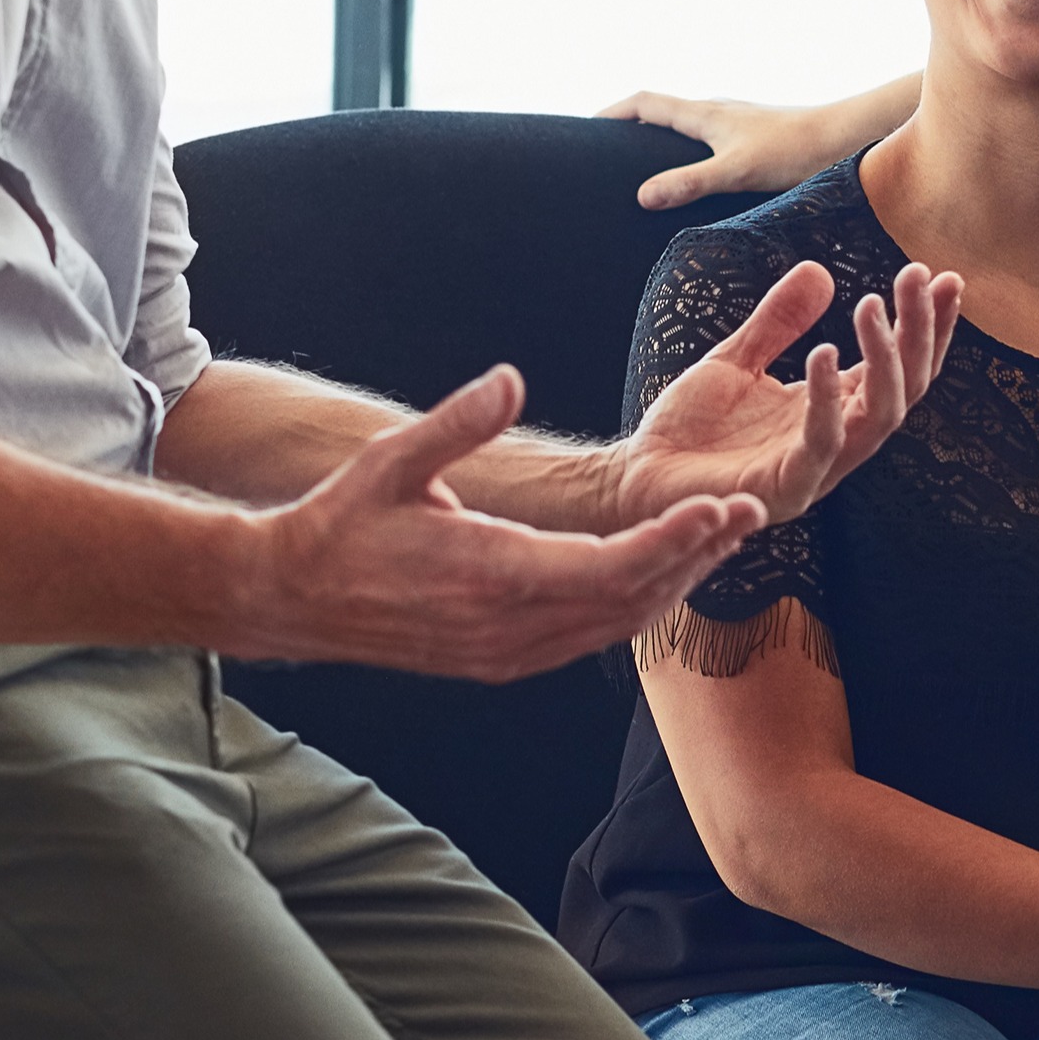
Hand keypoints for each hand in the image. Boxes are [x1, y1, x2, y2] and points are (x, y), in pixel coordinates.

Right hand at [231, 369, 762, 678]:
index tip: (722, 508)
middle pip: (629, 600)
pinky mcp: (501, 662)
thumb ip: (456, 422)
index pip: (610, 566)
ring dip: (670, 584)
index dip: (674, 540)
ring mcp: (506, 652)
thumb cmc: (340, 522)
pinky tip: (660, 575)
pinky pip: (587, 638)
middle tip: (746, 515)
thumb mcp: (391, 462)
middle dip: (692, 558)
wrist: (292, 599)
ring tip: (718, 539)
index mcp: (490, 574)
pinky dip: (633, 606)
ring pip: (614, 625)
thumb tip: (509, 377)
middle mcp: (507, 626)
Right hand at [606, 87, 892, 209]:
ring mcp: (738, 125)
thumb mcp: (736, 171)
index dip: (611, 113)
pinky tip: (699, 183)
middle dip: (630, 129)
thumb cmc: (795, 151)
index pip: (644, 102)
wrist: (849, 138)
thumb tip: (641, 195)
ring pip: (688, 127)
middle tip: (603, 156)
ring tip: (643, 173)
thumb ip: (689, 182)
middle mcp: (718, 113)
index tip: (582, 129)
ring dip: (661, 142)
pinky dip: (690, 155)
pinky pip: (710, 142)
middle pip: (662, 112)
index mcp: (705, 113)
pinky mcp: (757, 140)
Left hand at [613, 259, 964, 533]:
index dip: (927, 325)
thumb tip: (819, 271)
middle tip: (919, 276)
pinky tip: (824, 352)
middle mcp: (837, 441)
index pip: (901, 368)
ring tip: (872, 304)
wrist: (636, 477)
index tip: (944, 276)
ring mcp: (816, 469)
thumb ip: (776, 321)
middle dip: (919, 331)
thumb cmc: (690, 428)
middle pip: (905, 389)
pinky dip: (828, 399)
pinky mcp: (783, 490)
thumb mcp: (735, 359)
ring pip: (879, 418)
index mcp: (834, 411)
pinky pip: (821, 445)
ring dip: (885, 359)